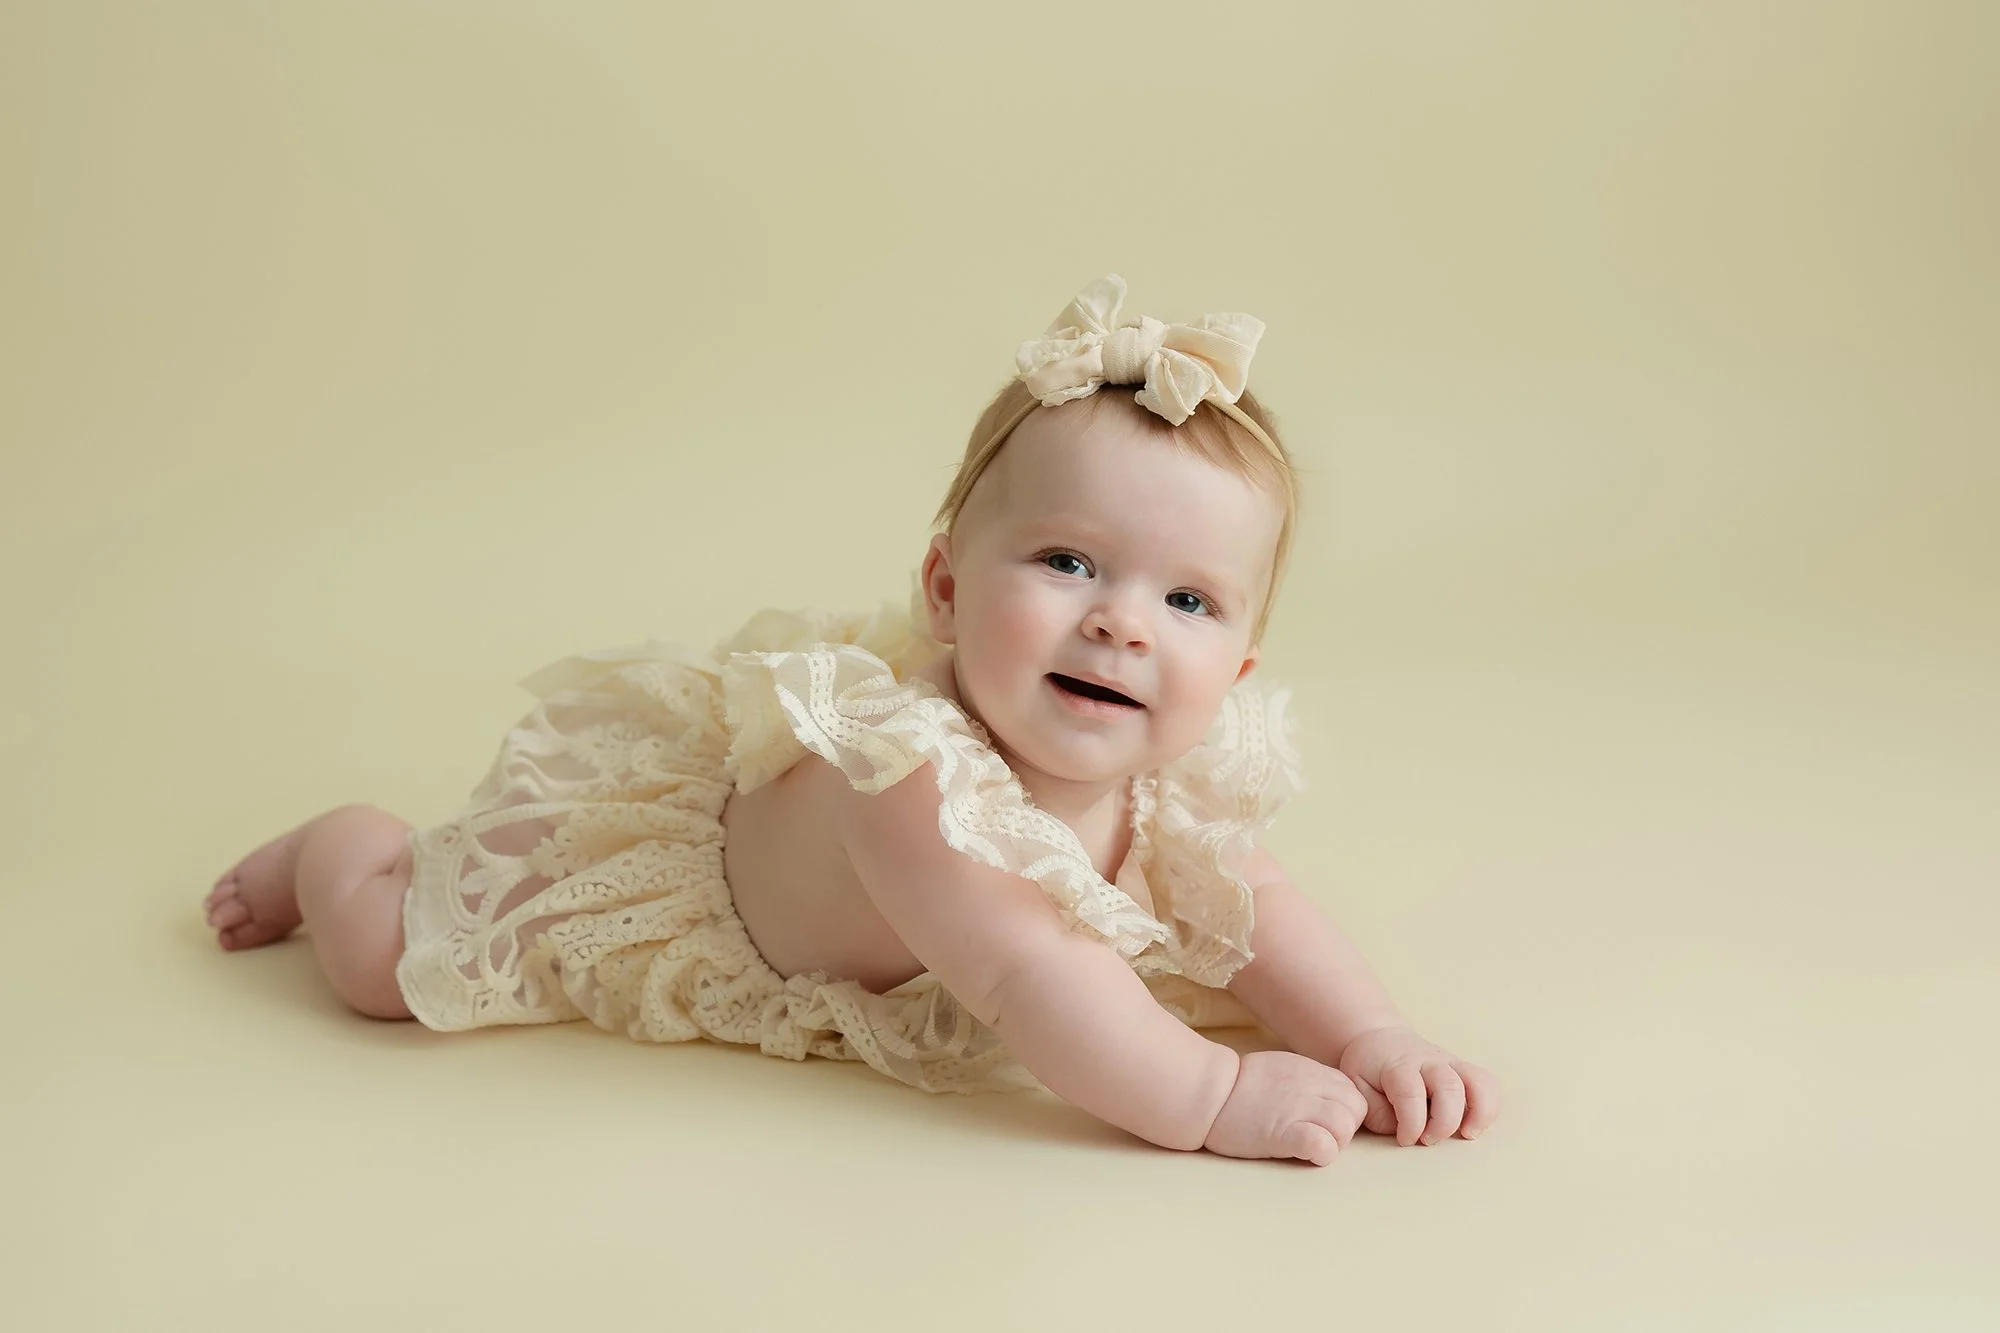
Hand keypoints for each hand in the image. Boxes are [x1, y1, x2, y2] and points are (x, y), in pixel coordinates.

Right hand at [1203, 1050, 1369, 1166]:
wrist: (1208, 1091)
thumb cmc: (1240, 1086)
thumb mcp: (1285, 1069)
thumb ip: (1311, 1081)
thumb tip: (1331, 1098)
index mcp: (1311, 1071)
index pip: (1354, 1094)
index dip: (1346, 1113)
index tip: (1326, 1123)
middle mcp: (1310, 1086)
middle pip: (1355, 1110)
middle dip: (1345, 1129)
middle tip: (1320, 1137)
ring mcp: (1298, 1108)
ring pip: (1345, 1127)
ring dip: (1334, 1142)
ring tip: (1310, 1146)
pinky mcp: (1284, 1133)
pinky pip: (1323, 1145)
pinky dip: (1321, 1153)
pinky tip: (1303, 1153)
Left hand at [1339, 1026, 1498, 1145]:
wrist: (1380, 1039)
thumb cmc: (1368, 1070)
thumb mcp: (1357, 1089)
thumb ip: (1377, 1113)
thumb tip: (1403, 1129)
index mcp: (1398, 1065)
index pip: (1410, 1093)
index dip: (1411, 1124)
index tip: (1404, 1140)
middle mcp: (1428, 1061)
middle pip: (1449, 1087)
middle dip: (1444, 1122)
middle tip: (1428, 1140)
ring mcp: (1450, 1063)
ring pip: (1478, 1081)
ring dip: (1478, 1113)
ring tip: (1467, 1134)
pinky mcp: (1463, 1069)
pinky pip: (1488, 1083)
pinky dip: (1489, 1106)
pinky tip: (1474, 1125)